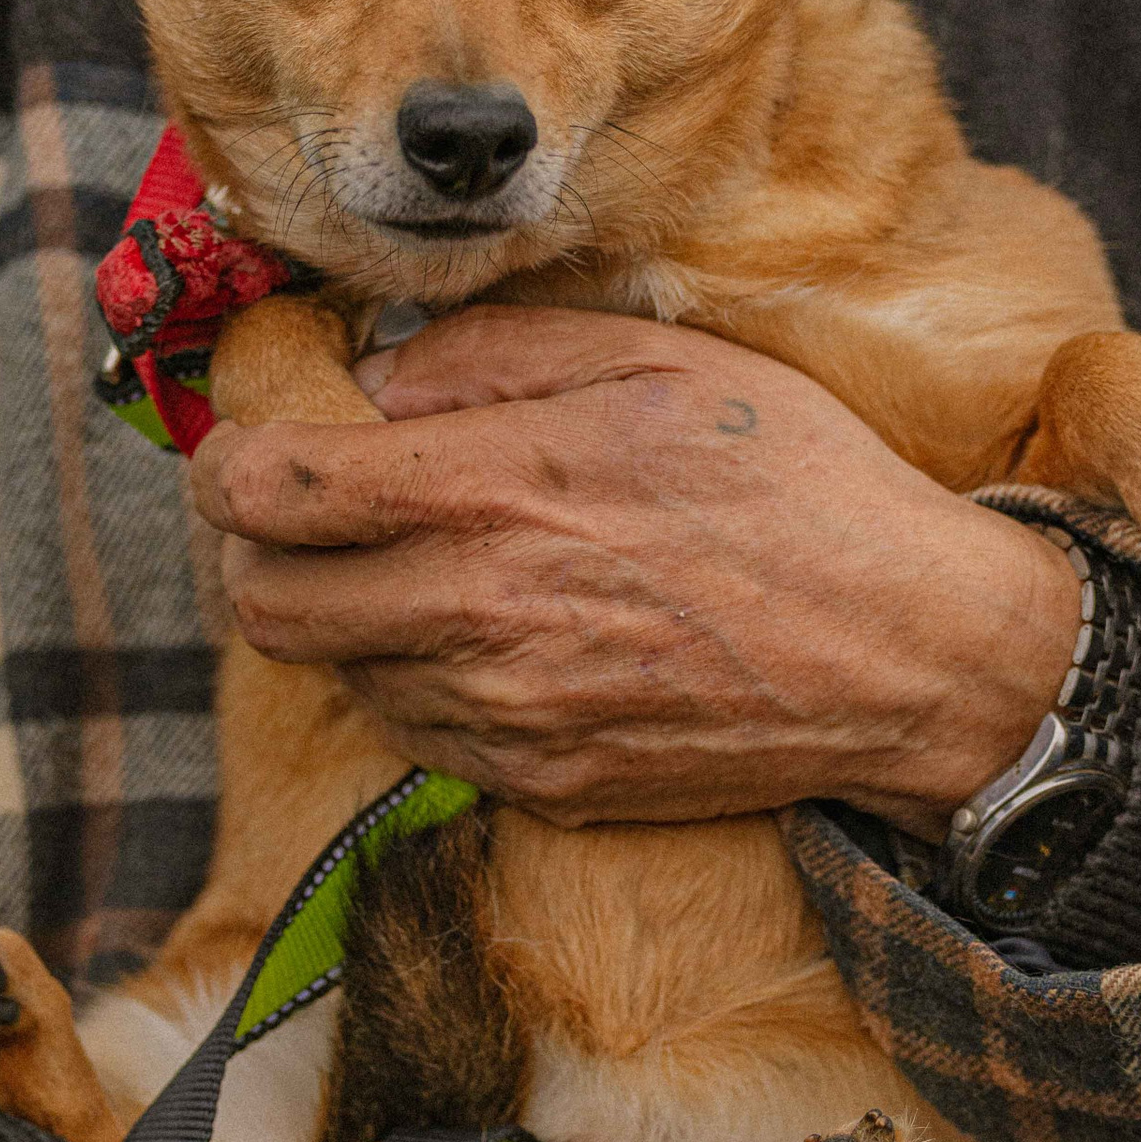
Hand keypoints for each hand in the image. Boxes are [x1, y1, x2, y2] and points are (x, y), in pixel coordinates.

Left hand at [188, 309, 1079, 831]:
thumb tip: (378, 379)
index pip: (268, 494)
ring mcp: (503, 716)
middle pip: (264, 605)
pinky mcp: (538, 783)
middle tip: (301, 512)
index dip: (229, 464)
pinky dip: (416, 680)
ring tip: (413, 565)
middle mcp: (478, 616)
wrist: (911, 656)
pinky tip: (484, 633)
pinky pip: (415, 733)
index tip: (251, 444)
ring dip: (341, 617)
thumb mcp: (654, 362)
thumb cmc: (797, 488)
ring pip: (335, 674)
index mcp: (494, 493)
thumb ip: (492, 358)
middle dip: (254, 552)